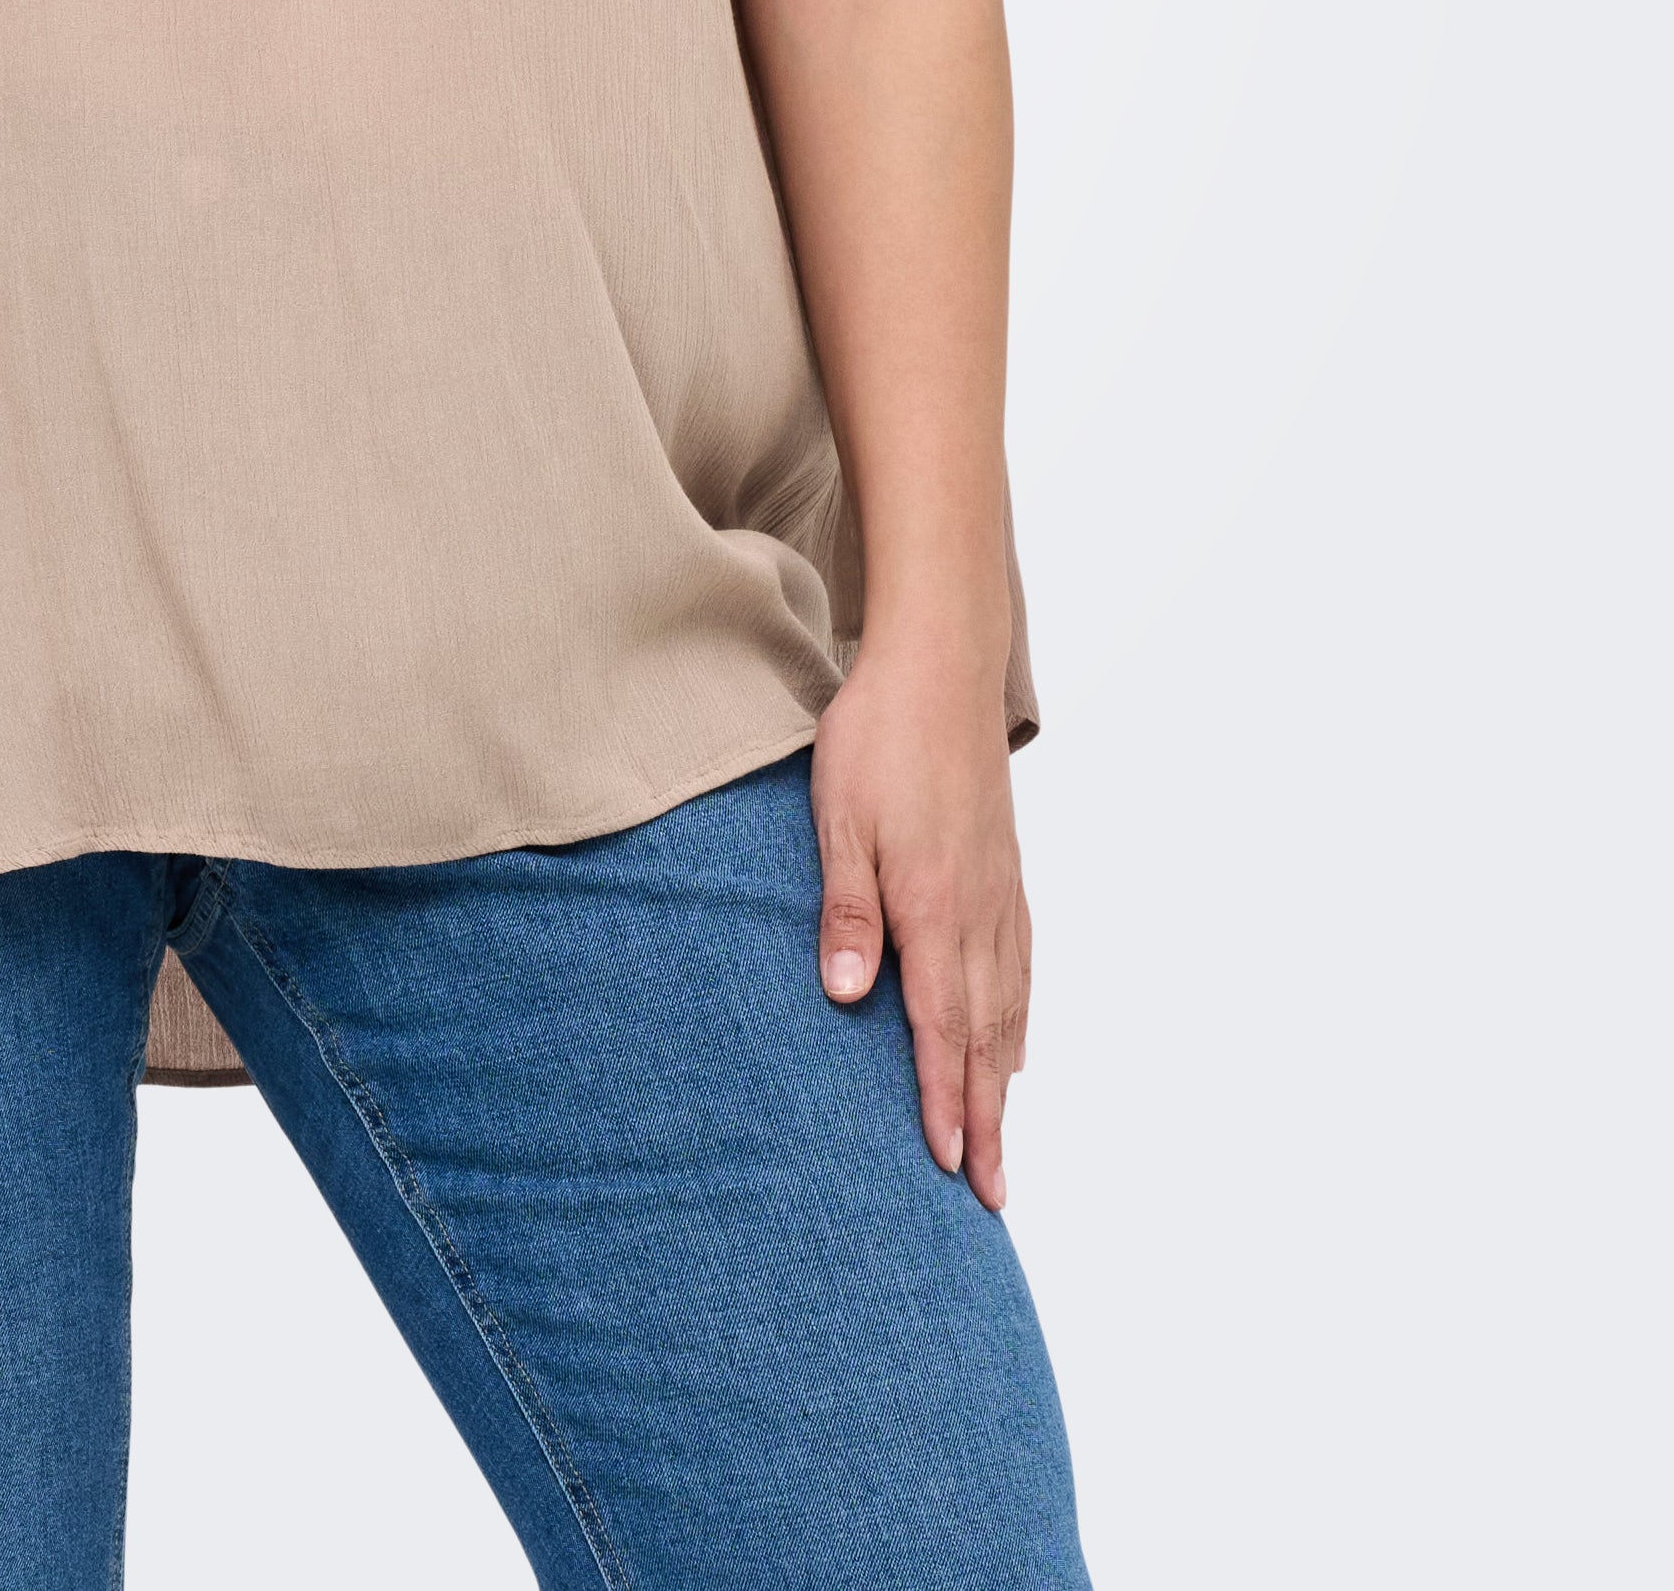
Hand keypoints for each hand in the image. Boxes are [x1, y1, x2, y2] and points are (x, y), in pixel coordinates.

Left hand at [808, 638, 1028, 1211]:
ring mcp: (1001, 891)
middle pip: (986, 1038)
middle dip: (987, 1121)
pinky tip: (1017, 1045)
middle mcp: (979, 912)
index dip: (944, 1101)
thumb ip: (846, 908)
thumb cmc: (878, 734)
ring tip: (1005, 1143)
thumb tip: (850, 996)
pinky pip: (1020, 966)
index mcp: (933, 906)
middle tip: (994, 1197)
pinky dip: (1021, 1019)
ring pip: (1010, 1008)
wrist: (942, 663)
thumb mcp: (839, 817)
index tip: (950, 1169)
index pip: (941, 1027)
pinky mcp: (1007, 870)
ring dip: (1005, 1082)